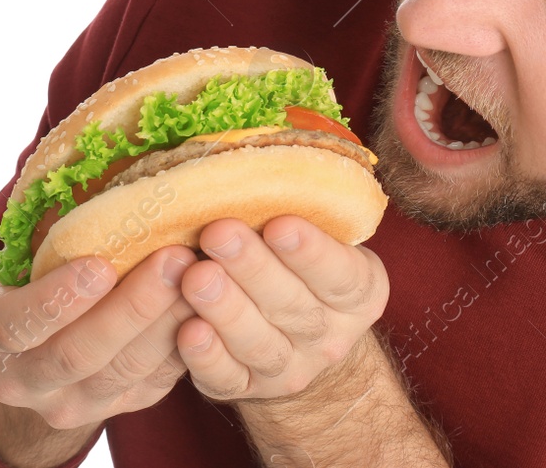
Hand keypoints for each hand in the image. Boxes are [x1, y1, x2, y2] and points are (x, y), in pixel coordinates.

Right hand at [0, 245, 200, 429]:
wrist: (37, 343)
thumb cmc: (36, 271)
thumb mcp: (24, 248)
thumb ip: (53, 227)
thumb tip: (108, 161)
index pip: (18, 323)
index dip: (60, 298)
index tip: (101, 265)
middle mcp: (22, 380)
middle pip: (79, 353)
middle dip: (133, 307)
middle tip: (175, 259)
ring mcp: (71, 402)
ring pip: (127, 370)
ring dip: (169, 321)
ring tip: (203, 275)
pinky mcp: (120, 407)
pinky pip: (158, 381)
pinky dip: (187, 341)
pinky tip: (209, 302)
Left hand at [176, 216, 388, 401]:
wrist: (303, 340)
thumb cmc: (305, 266)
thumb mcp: (326, 237)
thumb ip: (306, 211)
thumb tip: (265, 155)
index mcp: (359, 292)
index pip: (339, 273)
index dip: (310, 251)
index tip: (279, 223)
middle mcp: (330, 336)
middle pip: (292, 306)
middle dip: (253, 268)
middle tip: (219, 233)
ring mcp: (289, 369)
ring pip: (258, 344)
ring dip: (225, 309)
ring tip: (194, 276)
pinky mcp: (247, 391)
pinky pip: (226, 379)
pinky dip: (206, 357)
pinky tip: (186, 330)